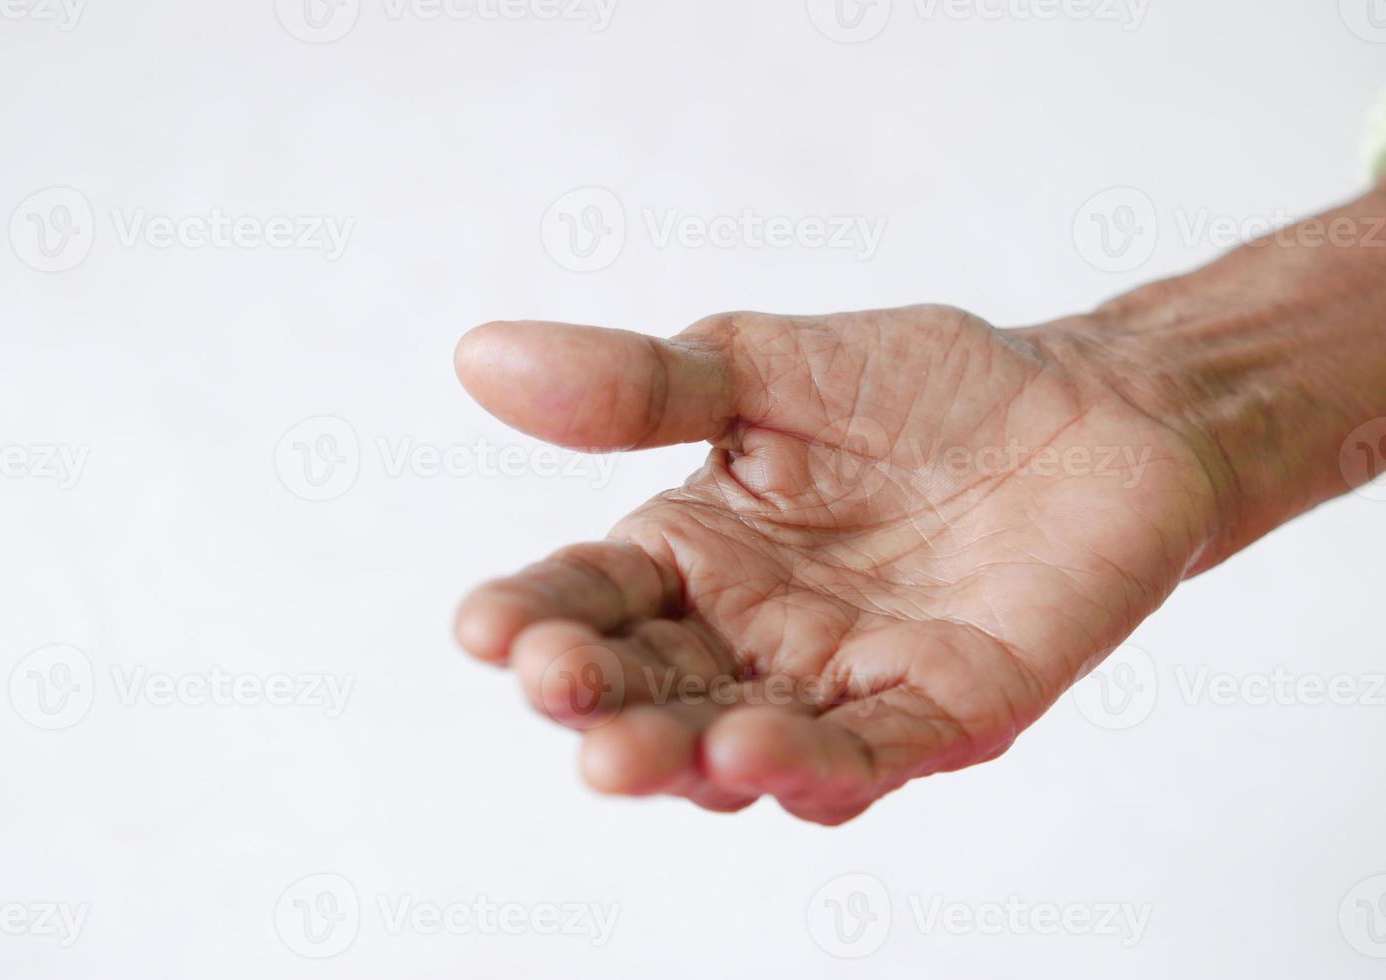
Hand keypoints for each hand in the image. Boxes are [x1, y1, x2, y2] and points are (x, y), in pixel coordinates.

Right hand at [453, 305, 1220, 823]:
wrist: (1094, 408)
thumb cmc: (923, 386)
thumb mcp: (767, 364)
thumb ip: (642, 384)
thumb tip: (480, 359)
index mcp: (696, 555)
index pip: (591, 597)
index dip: (532, 616)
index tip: (481, 626)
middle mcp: (752, 638)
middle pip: (650, 690)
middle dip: (596, 700)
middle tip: (554, 687)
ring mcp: (842, 686)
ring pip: (737, 748)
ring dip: (679, 758)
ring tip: (625, 754)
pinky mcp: (942, 715)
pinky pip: (865, 756)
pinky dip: (809, 768)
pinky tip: (754, 756)